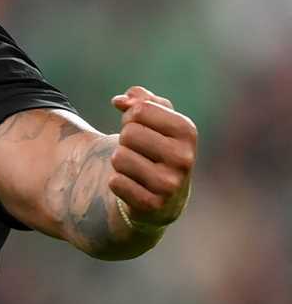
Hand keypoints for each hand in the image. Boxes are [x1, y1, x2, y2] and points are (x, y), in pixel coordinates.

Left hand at [109, 86, 196, 227]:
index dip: (130, 117)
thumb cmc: (154, 147)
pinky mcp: (153, 204)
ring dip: (119, 162)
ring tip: (135, 169)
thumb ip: (139, 99)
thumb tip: (121, 100)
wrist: (162, 195)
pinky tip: (132, 186)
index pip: (139, 110)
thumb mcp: (154, 119)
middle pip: (128, 134)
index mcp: (187, 131)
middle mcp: (184, 158)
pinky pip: (116, 183)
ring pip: (119, 158)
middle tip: (137, 151)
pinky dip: (117, 182)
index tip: (140, 127)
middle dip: (124, 141)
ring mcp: (171, 184)